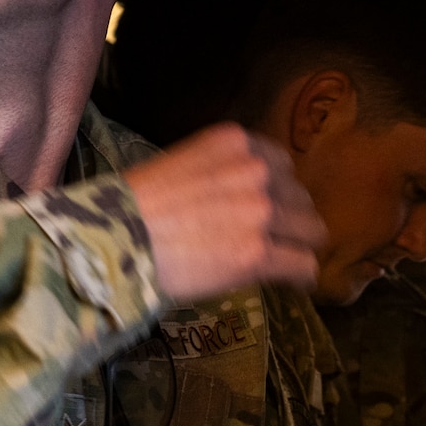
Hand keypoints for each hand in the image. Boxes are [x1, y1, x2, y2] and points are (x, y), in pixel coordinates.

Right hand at [125, 123, 326, 301]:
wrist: (114, 239)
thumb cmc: (131, 207)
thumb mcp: (179, 166)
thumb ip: (218, 173)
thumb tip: (235, 200)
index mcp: (235, 142)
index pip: (281, 165)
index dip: (278, 191)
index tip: (271, 210)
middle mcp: (256, 170)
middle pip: (300, 197)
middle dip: (291, 220)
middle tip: (278, 240)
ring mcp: (261, 211)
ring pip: (311, 230)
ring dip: (300, 246)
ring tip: (289, 262)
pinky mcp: (259, 253)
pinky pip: (303, 264)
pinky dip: (303, 276)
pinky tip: (296, 283)